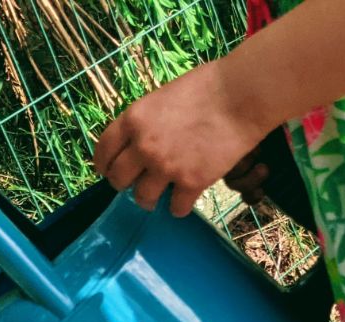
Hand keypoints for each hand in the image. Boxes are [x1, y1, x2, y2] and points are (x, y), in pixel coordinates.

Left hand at [93, 59, 265, 216]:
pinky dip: (179, 208)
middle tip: (136, 185)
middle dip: (124, 185)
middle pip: (118, 180)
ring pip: (143, 199)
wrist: (240, 96)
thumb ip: (146, 122)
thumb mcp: (162, 97)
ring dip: (150, 200)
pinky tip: (185, 200)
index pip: (103, 151)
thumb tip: (139, 143)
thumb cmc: (206, 88)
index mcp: (134, 120)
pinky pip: (176, 209)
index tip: (108, 172)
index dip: (104, 165)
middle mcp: (144, 146)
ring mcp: (166, 167)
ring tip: (159, 197)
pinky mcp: (191, 183)